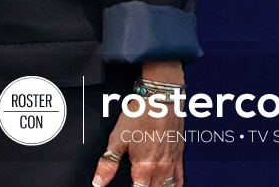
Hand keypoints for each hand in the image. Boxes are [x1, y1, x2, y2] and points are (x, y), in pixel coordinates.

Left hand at [93, 62, 183, 186]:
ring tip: (148, 185)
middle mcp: (161, 169)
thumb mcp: (117, 138)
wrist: (161, 99)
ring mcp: (172, 163)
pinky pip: (180, 179)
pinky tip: (168, 185)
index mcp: (144, 167)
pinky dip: (174, 186)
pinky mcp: (179, 156)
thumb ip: (108, 163)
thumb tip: (98, 182)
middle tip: (135, 183)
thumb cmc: (140, 115)